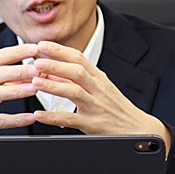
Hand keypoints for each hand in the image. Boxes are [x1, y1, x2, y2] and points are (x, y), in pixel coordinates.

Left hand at [32, 41, 170, 152]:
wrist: (138, 128)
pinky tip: (39, 115)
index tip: (42, 45)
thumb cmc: (115, 108)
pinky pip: (71, 120)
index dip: (60, 50)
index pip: (79, 58)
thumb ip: (76, 80)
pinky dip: (54, 117)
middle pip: (77, 72)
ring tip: (35, 82)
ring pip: (75, 92)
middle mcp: (98, 89)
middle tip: (36, 61)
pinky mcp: (94, 124)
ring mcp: (96, 106)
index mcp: (98, 78)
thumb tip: (51, 72)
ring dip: (54, 86)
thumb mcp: (99, 89)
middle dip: (56, 65)